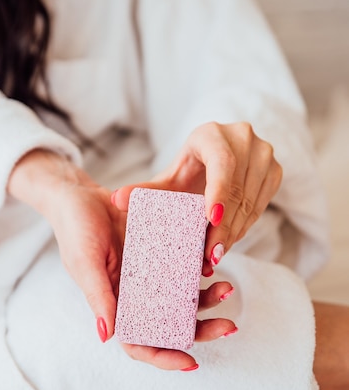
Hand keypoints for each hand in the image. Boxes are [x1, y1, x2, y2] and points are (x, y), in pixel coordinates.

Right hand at [7, 149, 236, 370]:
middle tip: (228, 325)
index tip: (192, 362)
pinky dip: (200, 269)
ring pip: (184, 297)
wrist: (81, 195)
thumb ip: (98, 296)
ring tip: (227, 287)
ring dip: (208, 299)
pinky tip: (213, 264)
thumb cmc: (75, 230)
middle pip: (171, 325)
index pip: (139, 343)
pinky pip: (185, 265)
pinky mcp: (161, 251)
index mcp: (115, 306)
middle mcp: (136, 295)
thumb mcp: (85, 263)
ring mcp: (150, 274)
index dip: (165, 357)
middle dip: (201, 330)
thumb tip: (107, 335)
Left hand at [112, 122, 281, 274]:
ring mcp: (264, 154)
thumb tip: (115, 200)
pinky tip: (228, 242)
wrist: (215, 158)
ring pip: (251, 201)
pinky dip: (245, 227)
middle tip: (209, 255)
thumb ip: (144, 191)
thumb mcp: (168, 180)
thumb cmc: (188, 171)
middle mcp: (243, 138)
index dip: (218, 193)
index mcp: (213, 134)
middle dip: (223, 226)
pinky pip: (261, 206)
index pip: (222, 163)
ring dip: (234, 232)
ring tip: (215, 255)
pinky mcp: (274, 171)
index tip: (210, 221)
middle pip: (237, 188)